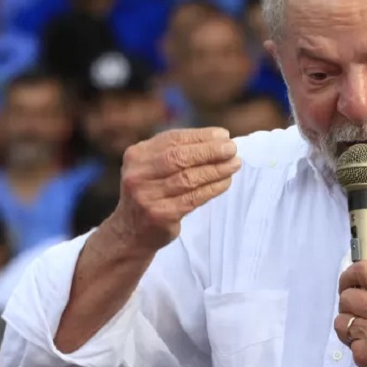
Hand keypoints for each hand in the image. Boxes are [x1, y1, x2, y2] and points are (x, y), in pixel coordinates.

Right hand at [111, 127, 240, 251]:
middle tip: (232, 149)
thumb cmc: (151, 192)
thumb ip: (177, 152)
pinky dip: (212, 188)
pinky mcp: (159, 215)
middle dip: (210, 151)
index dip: (200, 136)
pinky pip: (193, 198)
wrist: (132, 232)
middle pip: (179, 157)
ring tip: (234, 164)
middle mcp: (137, 174)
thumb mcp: (153, 167)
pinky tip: (225, 182)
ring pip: (188, 178)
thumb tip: (219, 140)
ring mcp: (147, 196)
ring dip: (216, 170)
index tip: (223, 135)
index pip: (172, 139)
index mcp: (136, 155)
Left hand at [334, 258, 366, 366]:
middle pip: (347, 296)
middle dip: (348, 301)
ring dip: (349, 323)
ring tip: (364, 327)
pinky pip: (346, 340)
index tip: (350, 281)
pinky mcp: (365, 355)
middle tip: (357, 307)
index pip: (363, 271)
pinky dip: (354, 342)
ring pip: (341, 319)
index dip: (350, 274)